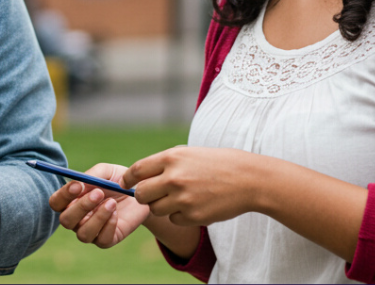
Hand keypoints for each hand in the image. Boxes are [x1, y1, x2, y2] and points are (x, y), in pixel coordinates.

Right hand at [48, 163, 149, 247]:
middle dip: (81, 207)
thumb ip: (91, 175)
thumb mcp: (106, 172)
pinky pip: (102, 240)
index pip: (56, 202)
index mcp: (72, 200)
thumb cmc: (117, 180)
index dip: (63, 195)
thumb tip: (79, 183)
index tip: (78, 185)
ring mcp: (91, 231)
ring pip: (83, 234)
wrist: (140, 193)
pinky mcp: (107, 240)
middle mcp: (77, 218)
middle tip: (99, 193)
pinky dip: (108, 226)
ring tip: (112, 203)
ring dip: (97, 218)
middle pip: (66, 220)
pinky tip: (116, 213)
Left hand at [123, 146, 260, 226]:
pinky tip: (194, 205)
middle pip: (141, 194)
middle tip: (154, 194)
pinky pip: (174, 219)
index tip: (126, 184)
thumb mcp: (188, 154)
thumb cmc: (217, 163)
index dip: (128, 179)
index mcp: (171, 158)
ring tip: (180, 197)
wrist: (248, 179)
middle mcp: (174, 178)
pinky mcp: (194, 215)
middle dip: (144, 196)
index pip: (137, 171)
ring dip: (163, 206)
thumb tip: (138, 175)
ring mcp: (183, 198)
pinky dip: (180, 215)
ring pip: (156, 209)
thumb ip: (164, 163)